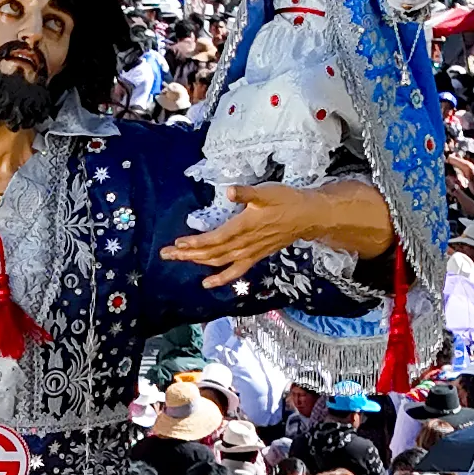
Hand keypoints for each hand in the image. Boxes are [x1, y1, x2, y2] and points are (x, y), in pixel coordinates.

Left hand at [163, 187, 333, 283]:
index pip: (215, 238)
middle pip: (212, 252)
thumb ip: (247, 193)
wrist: (307, 217)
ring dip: (198, 262)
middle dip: (188, 254)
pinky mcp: (255, 256)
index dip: (196, 242)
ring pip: (219, 261)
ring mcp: (250, 252)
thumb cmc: (286, 201)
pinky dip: (220, 278)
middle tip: (166, 254)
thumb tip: (230, 191)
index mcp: (244, 226)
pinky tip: (207, 283)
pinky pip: (235, 271)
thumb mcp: (267, 192)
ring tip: (178, 261)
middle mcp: (245, 243)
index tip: (178, 243)